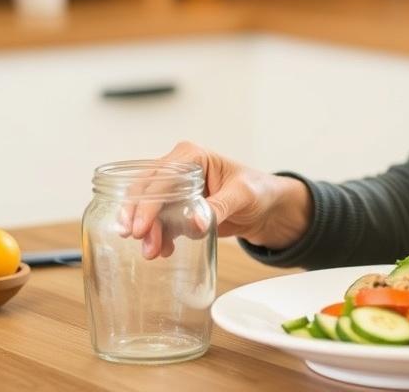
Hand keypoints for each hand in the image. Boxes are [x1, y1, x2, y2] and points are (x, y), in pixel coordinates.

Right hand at [119, 141, 311, 259]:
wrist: (268, 208)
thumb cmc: (259, 190)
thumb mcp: (243, 195)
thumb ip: (219, 207)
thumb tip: (195, 223)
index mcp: (193, 156)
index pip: (161, 177)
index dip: (146, 202)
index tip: (140, 227)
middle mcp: (179, 170)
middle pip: (147, 192)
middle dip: (140, 218)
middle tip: (140, 240)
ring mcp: (177, 191)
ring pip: (150, 210)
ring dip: (148, 231)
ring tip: (152, 252)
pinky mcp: (180, 210)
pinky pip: (161, 223)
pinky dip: (159, 236)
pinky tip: (165, 250)